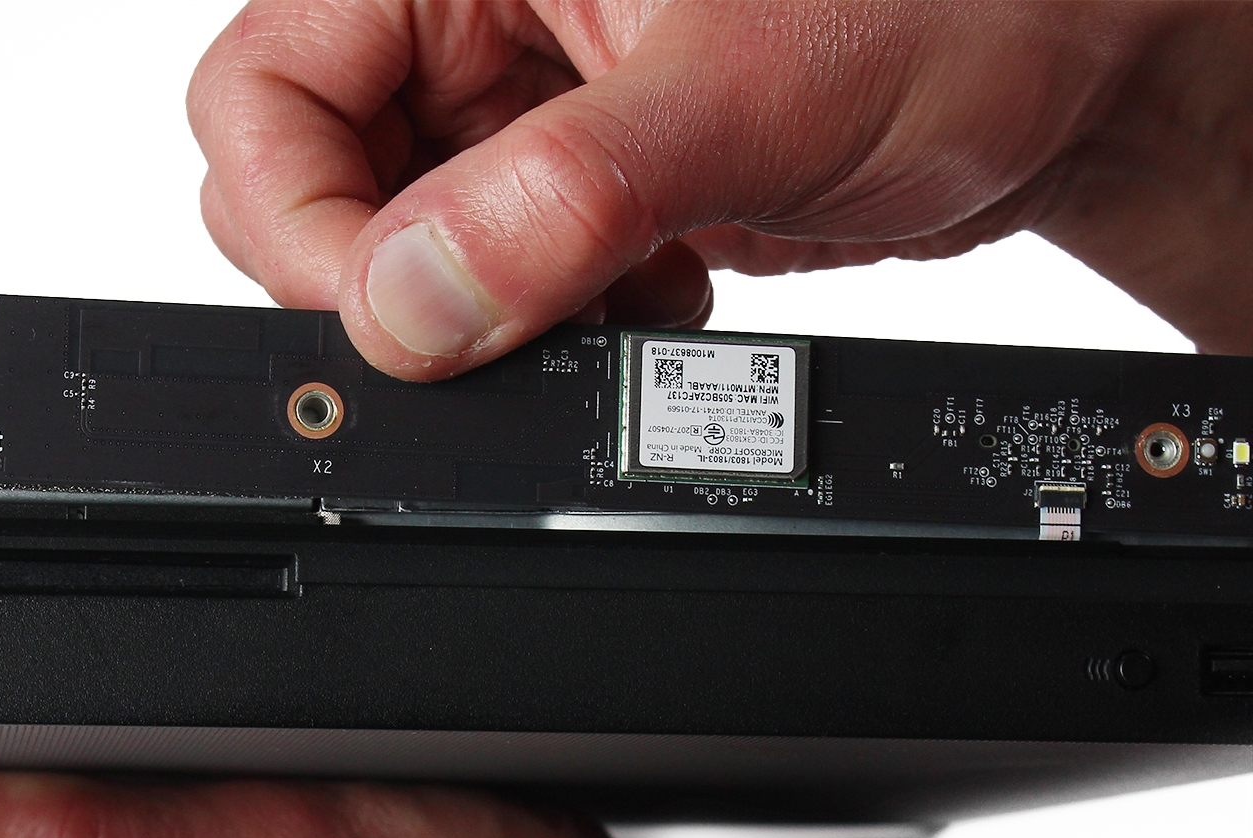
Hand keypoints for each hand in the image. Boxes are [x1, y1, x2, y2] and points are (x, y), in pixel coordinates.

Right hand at [188, 1, 1252, 377]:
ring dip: (477, 310)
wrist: (1064, 63)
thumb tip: (404, 303)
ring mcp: (512, 91)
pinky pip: (479, 270)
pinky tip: (637, 294)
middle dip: (391, 277)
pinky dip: (537, 317)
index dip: (303, 223)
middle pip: (307, 171)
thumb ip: (557, 199)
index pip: (264, 90)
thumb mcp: (745, 94)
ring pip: (389, 237)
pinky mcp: (561, 168)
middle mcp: (470, 9)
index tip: (397, 313)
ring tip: (603, 297)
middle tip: (500, 317)